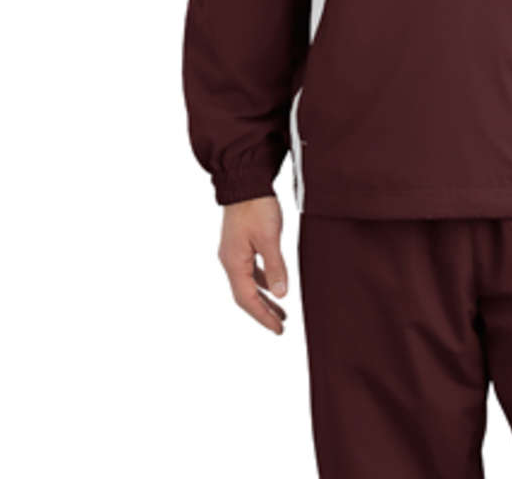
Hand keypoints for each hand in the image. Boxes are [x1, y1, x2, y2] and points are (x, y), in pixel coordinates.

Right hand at [217, 194, 289, 334]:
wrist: (245, 181)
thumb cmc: (256, 207)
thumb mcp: (269, 238)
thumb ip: (275, 266)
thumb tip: (281, 294)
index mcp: (234, 262)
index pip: (247, 299)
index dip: (263, 316)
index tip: (278, 329)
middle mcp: (230, 260)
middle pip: (245, 295)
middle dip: (262, 312)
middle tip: (280, 326)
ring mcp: (233, 252)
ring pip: (247, 283)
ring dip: (263, 297)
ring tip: (280, 310)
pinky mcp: (239, 243)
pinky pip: (249, 270)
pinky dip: (261, 281)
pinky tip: (272, 283)